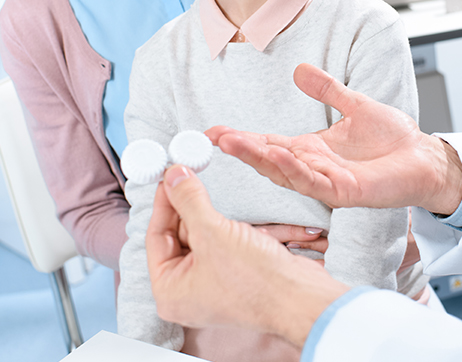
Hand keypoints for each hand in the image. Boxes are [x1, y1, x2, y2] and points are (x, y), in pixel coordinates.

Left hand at [146, 165, 347, 347]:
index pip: (157, 236)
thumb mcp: (213, 232)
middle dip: (186, 204)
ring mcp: (212, 280)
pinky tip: (227, 203)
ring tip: (204, 182)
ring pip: (202, 234)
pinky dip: (224, 222)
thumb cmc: (256, 281)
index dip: (163, 201)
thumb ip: (189, 201)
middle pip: (178, 234)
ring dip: (207, 210)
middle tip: (188, 172)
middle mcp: (188, 288)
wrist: (300, 295)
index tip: (170, 175)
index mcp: (170, 290)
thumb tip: (174, 177)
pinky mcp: (234, 271)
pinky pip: (221, 240)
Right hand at [207, 63, 461, 214]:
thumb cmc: (392, 138)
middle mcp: (314, 167)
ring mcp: (327, 182)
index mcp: (312, 149)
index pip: (269, 144)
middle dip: (241, 149)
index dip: (242, 138)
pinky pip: (314, 182)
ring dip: (258, 158)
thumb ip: (327, 90)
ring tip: (234, 143)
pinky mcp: (346, 192)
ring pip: (284, 172)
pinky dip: (294, 169)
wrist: (424, 156)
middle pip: (269, 160)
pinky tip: (278, 154)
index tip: (213, 130)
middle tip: (213, 137)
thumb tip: (299, 70)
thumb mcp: (355, 104)